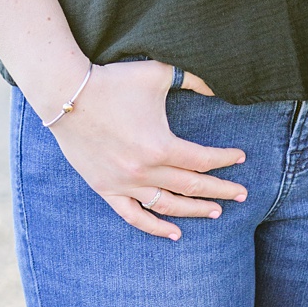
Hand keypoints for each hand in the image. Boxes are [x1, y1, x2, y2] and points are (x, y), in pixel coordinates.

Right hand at [43, 60, 247, 240]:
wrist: (65, 94)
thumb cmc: (113, 81)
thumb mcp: (156, 73)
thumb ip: (190, 78)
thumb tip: (216, 88)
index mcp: (161, 145)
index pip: (204, 160)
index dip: (226, 159)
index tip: (240, 157)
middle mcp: (145, 171)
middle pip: (193, 187)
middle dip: (221, 190)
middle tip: (242, 194)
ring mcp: (125, 183)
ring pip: (168, 206)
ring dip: (195, 211)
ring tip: (216, 211)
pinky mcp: (106, 188)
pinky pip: (134, 216)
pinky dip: (155, 227)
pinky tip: (174, 233)